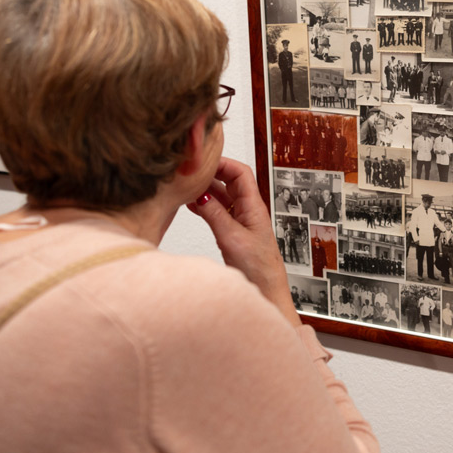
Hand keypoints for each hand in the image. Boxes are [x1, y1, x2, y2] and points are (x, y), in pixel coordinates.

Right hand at [187, 157, 301, 326]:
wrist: (266, 292)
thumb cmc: (258, 269)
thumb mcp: (232, 239)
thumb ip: (215, 214)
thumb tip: (199, 193)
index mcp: (254, 206)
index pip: (240, 172)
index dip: (222, 163)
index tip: (202, 161)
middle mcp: (249, 210)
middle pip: (230, 180)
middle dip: (211, 173)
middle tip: (189, 172)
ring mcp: (241, 220)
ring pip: (222, 195)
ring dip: (206, 189)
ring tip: (186, 187)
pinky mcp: (234, 231)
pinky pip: (219, 210)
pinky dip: (205, 204)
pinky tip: (192, 204)